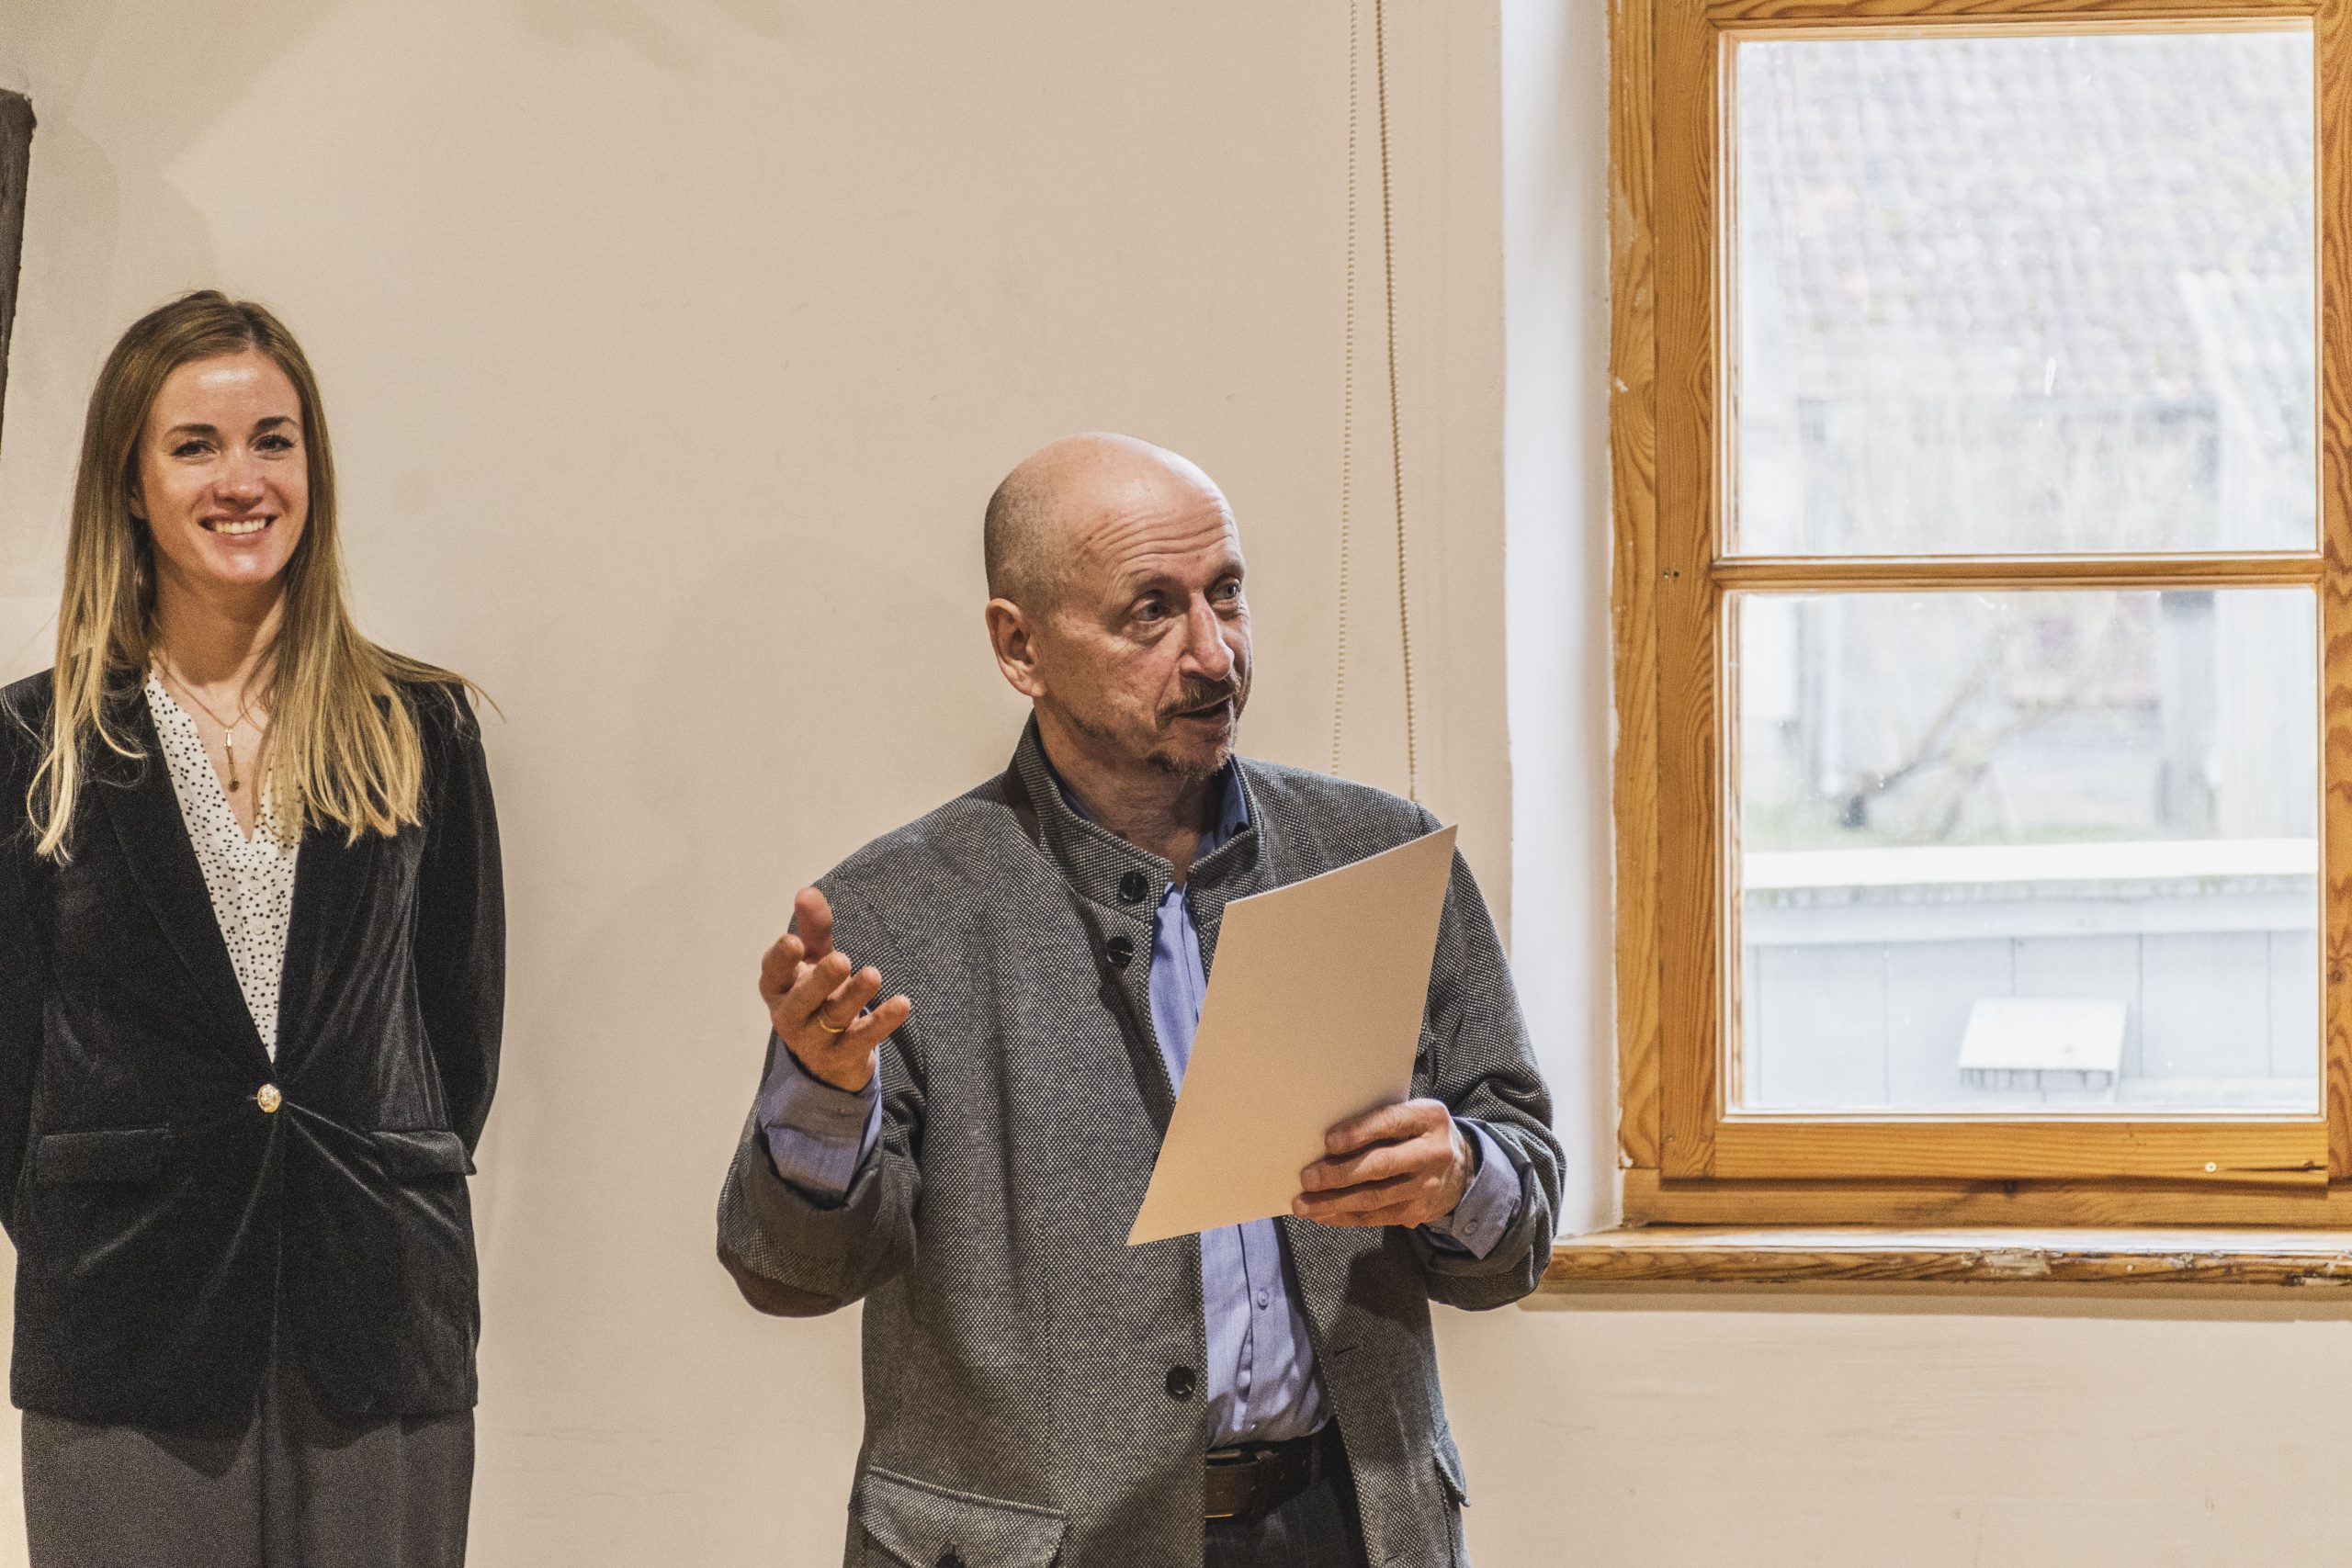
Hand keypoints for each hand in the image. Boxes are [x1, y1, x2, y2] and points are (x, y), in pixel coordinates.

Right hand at [757, 887, 911, 1092]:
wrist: (827, 1058)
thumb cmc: (817, 994)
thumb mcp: (813, 961)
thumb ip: (813, 929)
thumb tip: (807, 891)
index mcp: (779, 988)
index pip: (773, 973)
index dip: (781, 959)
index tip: (794, 941)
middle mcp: (791, 1016)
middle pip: (803, 999)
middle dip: (820, 980)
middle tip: (842, 960)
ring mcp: (816, 1040)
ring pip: (834, 1017)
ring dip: (854, 996)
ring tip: (873, 975)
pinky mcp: (843, 1055)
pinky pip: (864, 1039)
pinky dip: (883, 1022)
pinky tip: (902, 1003)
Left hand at [1292, 1098, 1472, 1230]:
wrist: (1461, 1170)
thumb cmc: (1419, 1134)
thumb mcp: (1412, 1115)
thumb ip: (1380, 1121)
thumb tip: (1326, 1139)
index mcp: (1429, 1118)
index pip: (1391, 1122)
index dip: (1359, 1132)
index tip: (1328, 1142)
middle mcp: (1432, 1153)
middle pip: (1381, 1165)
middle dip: (1339, 1174)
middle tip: (1307, 1178)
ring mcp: (1426, 1187)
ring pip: (1374, 1198)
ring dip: (1334, 1202)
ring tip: (1303, 1204)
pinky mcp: (1416, 1212)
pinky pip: (1374, 1217)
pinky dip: (1344, 1217)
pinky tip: (1322, 1214)